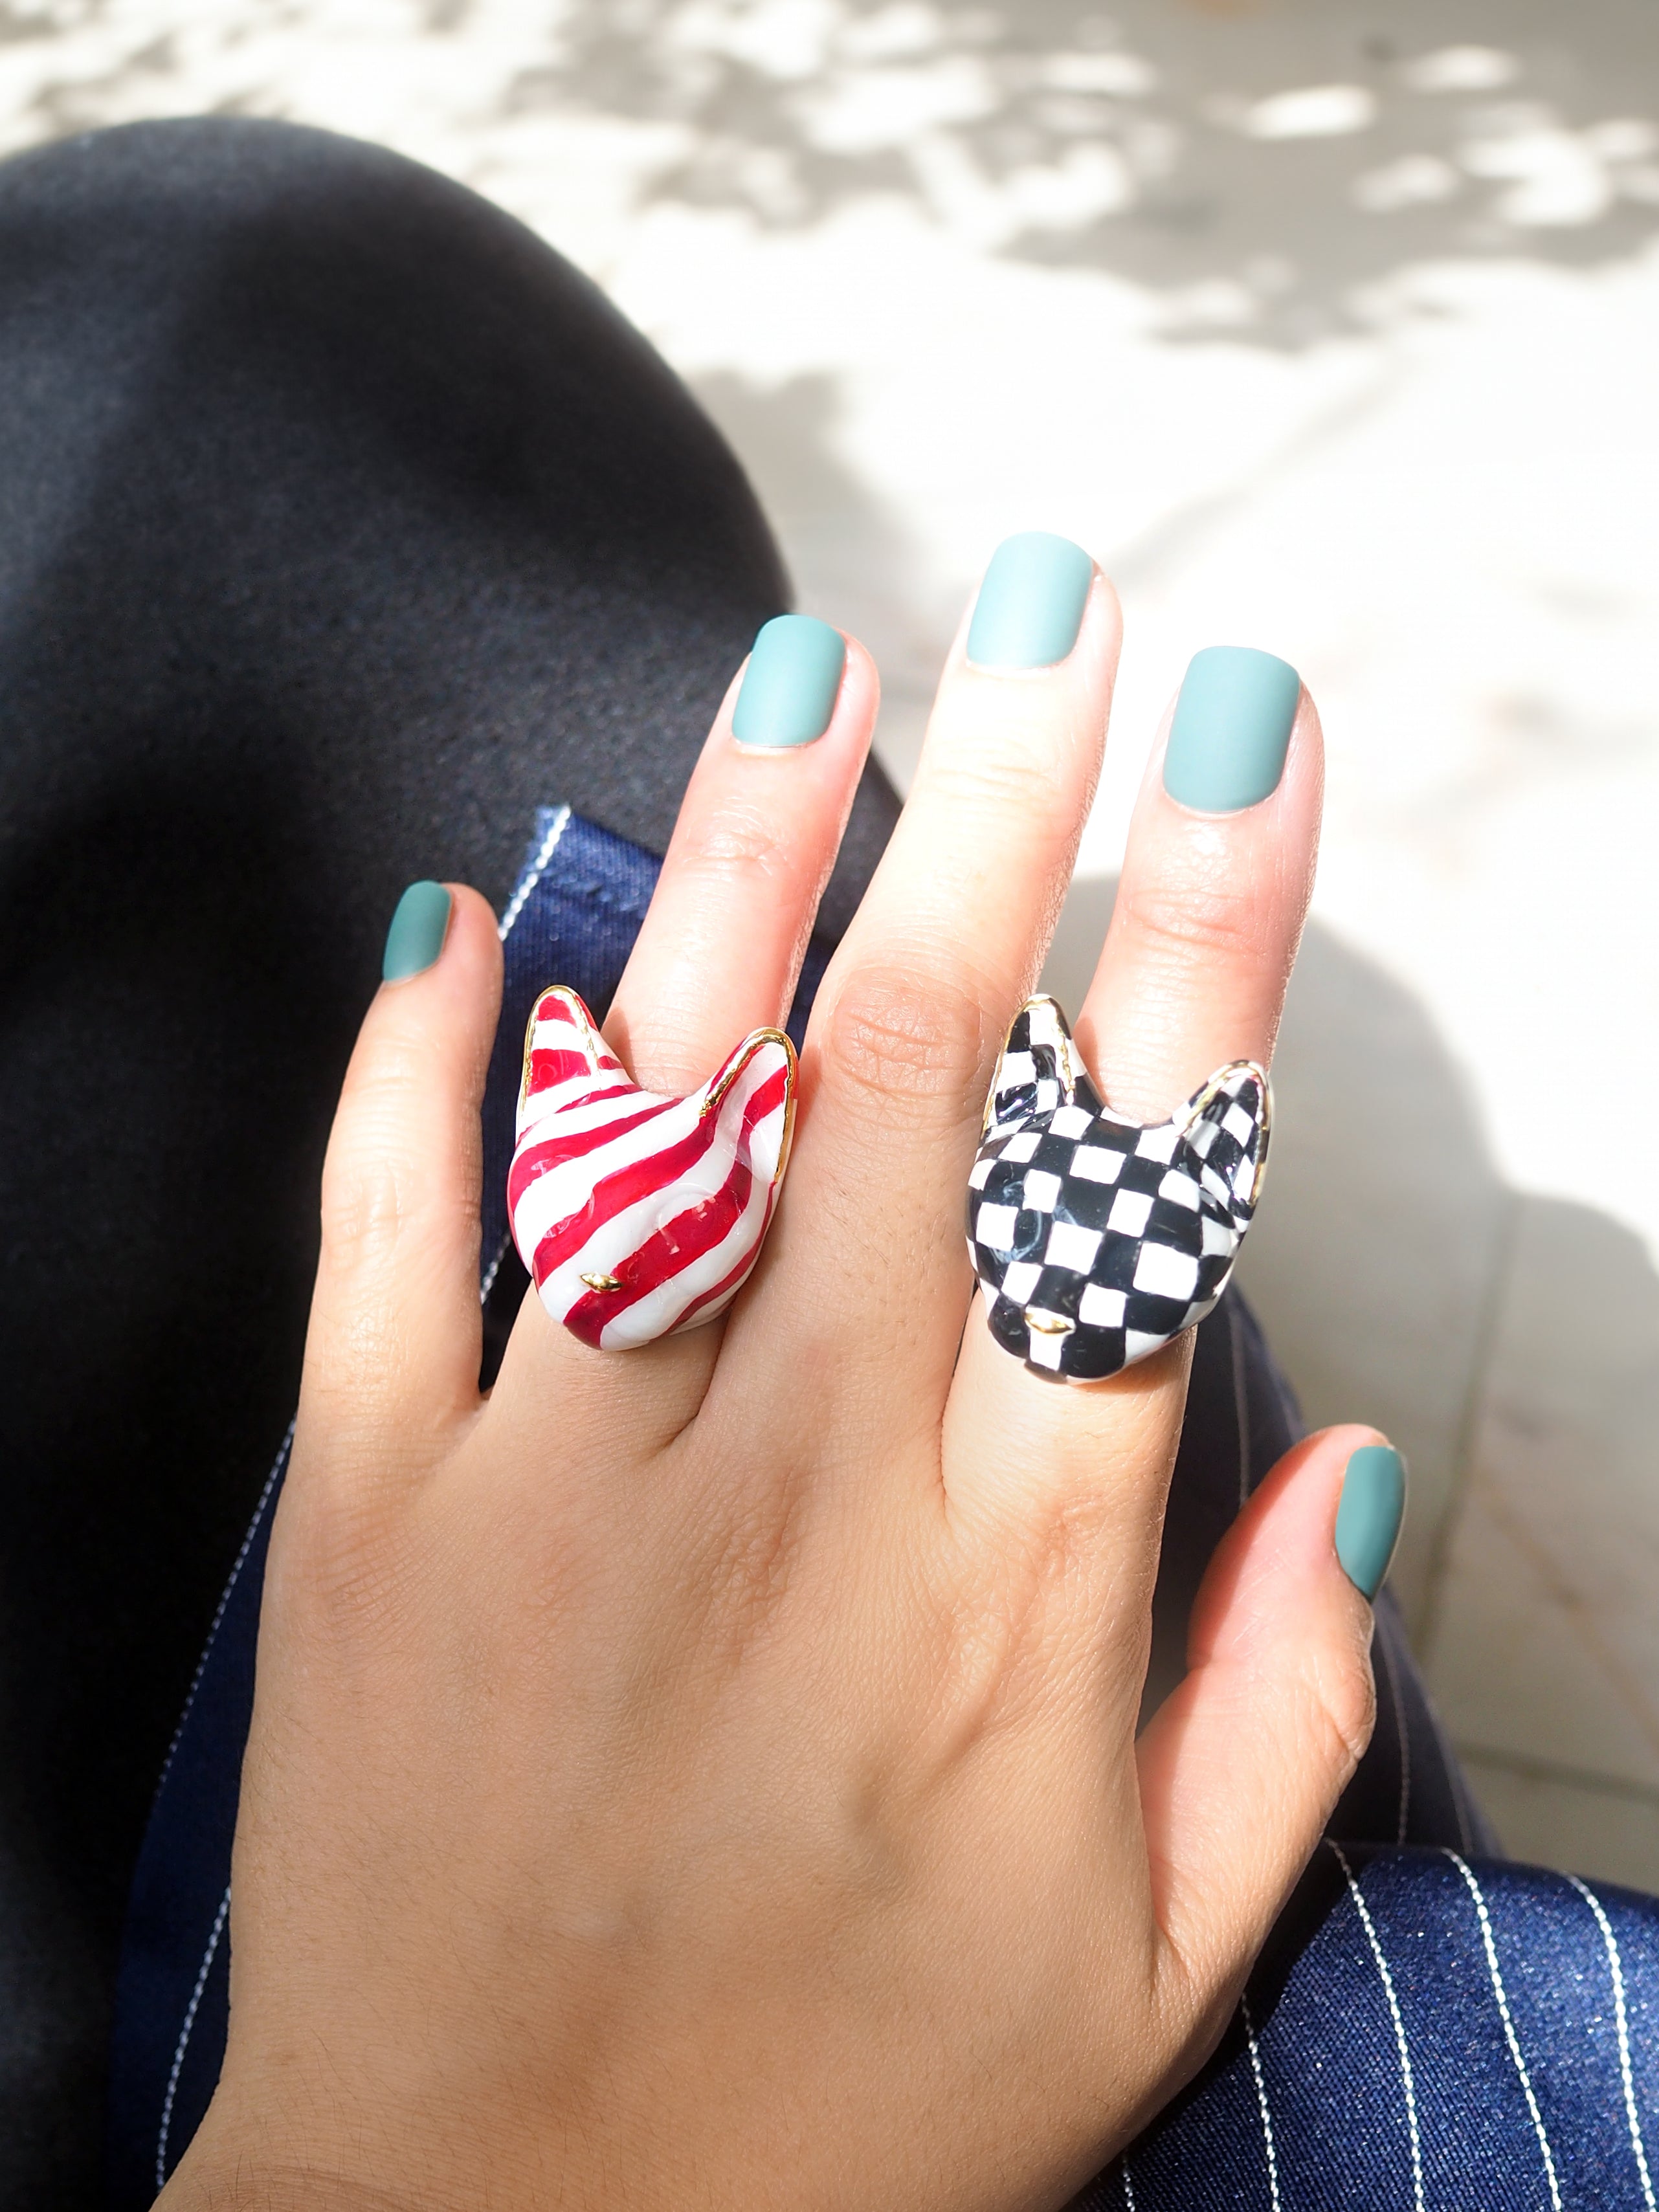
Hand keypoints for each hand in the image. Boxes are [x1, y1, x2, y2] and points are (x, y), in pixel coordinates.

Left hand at [165, 565, 1383, 2211]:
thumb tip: (1337, 1460)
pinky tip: (458, 925)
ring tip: (812, 675)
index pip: (1139, 1190)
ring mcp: (561, 1483)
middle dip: (1005, 813)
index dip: (1201, 937)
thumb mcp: (1144, 1969)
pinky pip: (393, 1235)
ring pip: (673, 1106)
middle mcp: (796, 1488)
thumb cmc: (844, 2121)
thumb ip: (1269, 1704)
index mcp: (1007, 1588)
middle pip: (923, 1082)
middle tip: (1056, 610)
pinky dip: (420, 1068)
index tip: (1238, 740)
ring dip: (749, 869)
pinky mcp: (371, 1513)